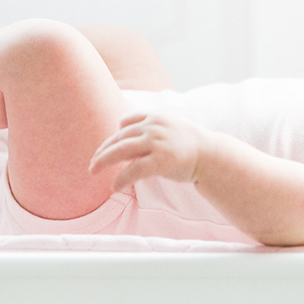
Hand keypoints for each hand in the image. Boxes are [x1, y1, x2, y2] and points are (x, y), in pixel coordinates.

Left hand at [89, 111, 207, 190]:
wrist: (210, 155)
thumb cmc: (190, 144)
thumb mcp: (171, 126)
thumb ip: (152, 128)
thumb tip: (131, 138)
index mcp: (156, 116)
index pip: (127, 122)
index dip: (115, 135)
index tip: (109, 147)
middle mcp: (154, 126)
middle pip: (120, 136)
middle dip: (104, 150)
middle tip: (93, 162)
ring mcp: (157, 142)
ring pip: (121, 150)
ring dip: (103, 161)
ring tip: (93, 171)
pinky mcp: (160, 161)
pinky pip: (133, 170)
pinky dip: (121, 179)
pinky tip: (114, 187)